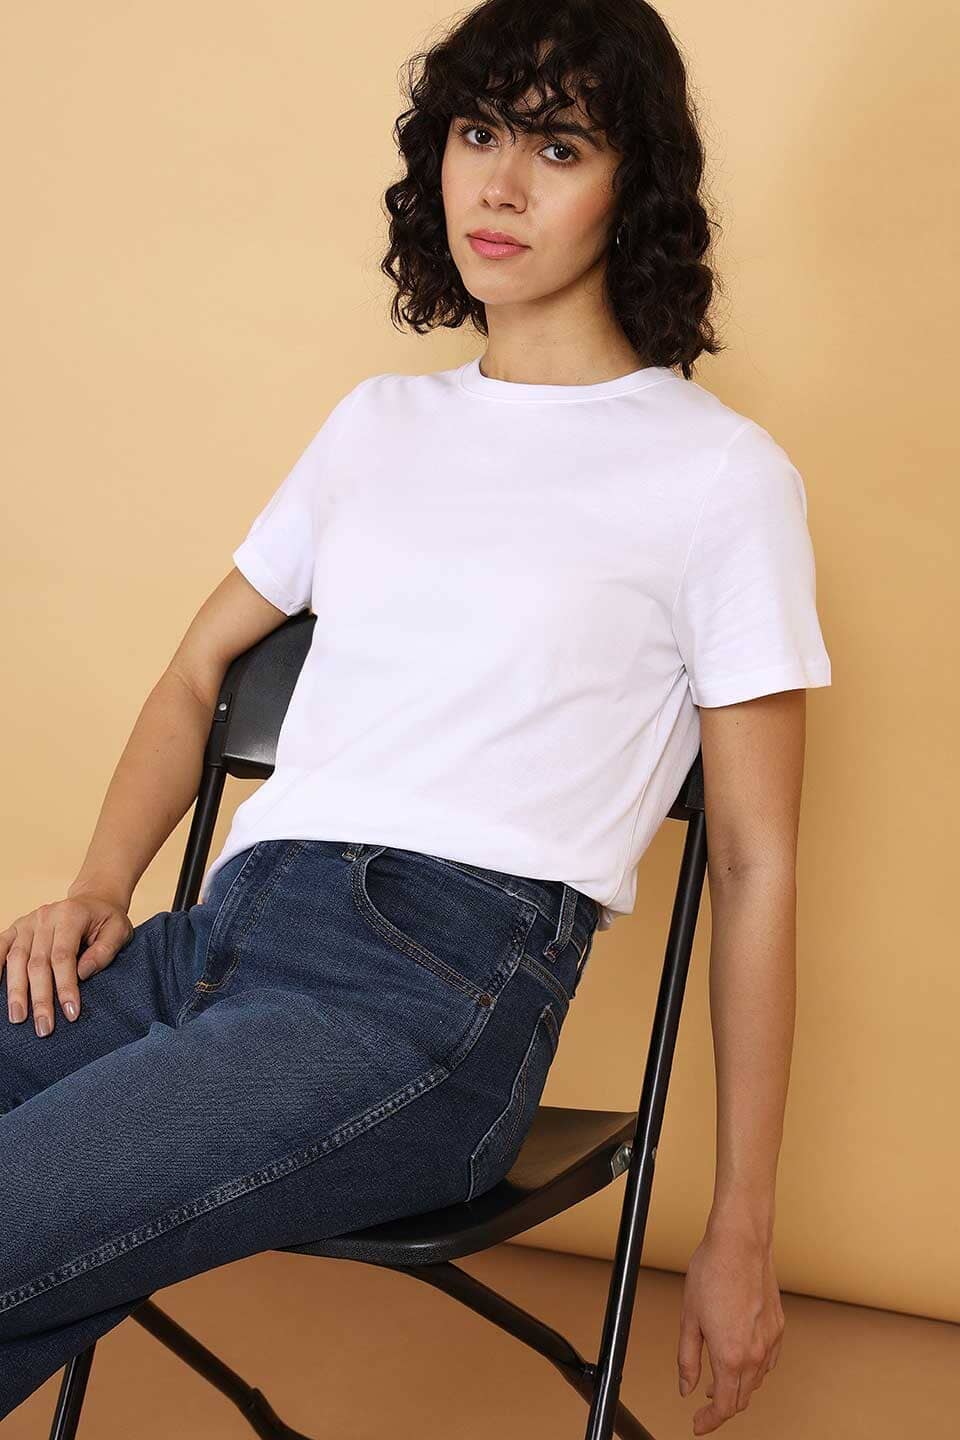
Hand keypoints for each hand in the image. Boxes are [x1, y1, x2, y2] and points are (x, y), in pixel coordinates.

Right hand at [1, 894, 133, 1035]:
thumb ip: (104, 951)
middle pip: (37, 962)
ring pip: (16, 959)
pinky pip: (0, 946)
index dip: (65, 987)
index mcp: (71, 915)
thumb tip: (82, 974)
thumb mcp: (119, 931)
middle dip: (40, 998)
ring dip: (16, 991)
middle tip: (44, 1027)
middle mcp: (45, 916)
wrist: (93, 900)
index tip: (71, 1013)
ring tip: (18, 1018)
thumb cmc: (106, 920)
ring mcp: (28, 922)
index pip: (63, 957)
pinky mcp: (16, 928)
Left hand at [677, 1215, 784, 1433]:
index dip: (709, 1420)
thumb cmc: (712, 1273)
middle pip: (742, 1397)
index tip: (698, 1424)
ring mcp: (770, 1340)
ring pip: (756, 1380)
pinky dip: (754, 1369)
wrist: (740, 1243)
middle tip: (703, 1405)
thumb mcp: (688, 1318)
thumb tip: (687, 1387)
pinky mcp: (778, 1326)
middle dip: (722, 1406)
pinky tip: (742, 1359)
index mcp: (730, 1356)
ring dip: (738, 1387)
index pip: (724, 1406)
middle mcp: (755, 1354)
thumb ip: (687, 1359)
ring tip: (718, 1380)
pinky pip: (768, 1360)